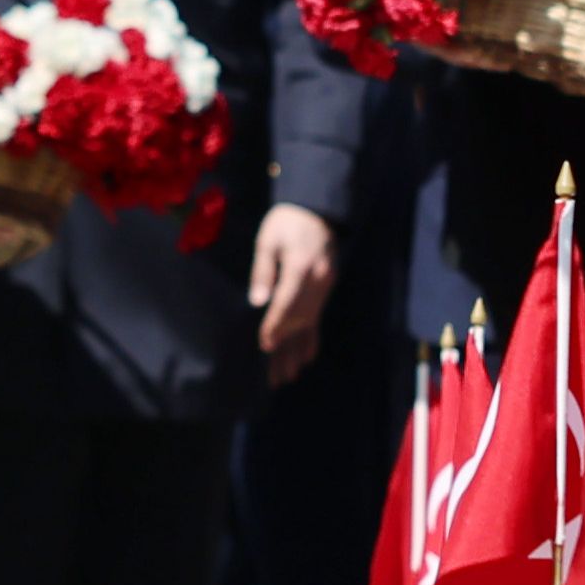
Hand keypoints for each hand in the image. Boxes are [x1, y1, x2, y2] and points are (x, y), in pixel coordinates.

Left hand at [247, 204, 339, 380]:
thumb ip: (263, 270)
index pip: (286, 302)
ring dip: (297, 349)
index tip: (264, 345)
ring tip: (288, 374)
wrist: (316, 209)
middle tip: (274, 375)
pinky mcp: (327, 286)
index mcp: (300, 265)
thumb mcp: (268, 240)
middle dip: (285, 346)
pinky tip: (307, 357)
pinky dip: (312, 337)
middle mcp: (317, 278)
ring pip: (310, 321)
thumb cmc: (286, 222)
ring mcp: (325, 284)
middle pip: (300, 318)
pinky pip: (319, 316)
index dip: (274, 325)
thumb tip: (257, 301)